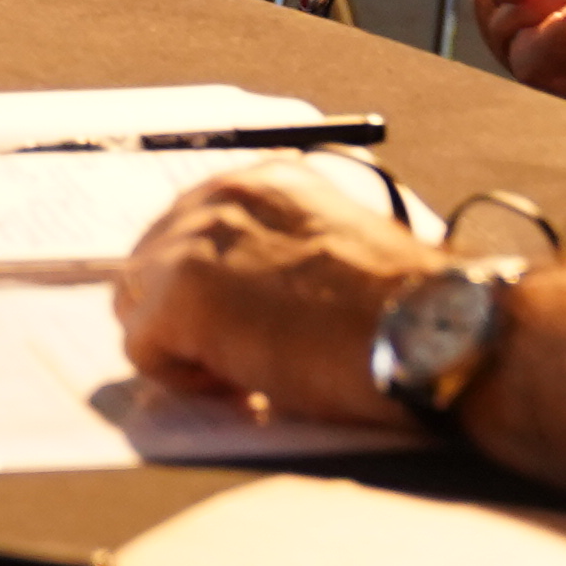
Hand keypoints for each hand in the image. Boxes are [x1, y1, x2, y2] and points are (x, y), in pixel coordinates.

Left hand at [113, 166, 444, 428]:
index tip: (245, 326)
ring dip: (181, 349)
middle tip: (242, 359)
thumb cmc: (399, 310)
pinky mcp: (180, 296)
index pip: (182, 231)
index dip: (205, 291)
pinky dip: (183, 380)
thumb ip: (272, 254)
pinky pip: (142, 350)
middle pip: (145, 266)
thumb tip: (231, 293)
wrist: (429, 331)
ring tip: (248, 371)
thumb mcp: (330, 251)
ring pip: (136, 308)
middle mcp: (217, 197)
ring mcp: (192, 243)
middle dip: (180, 320)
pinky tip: (244, 383)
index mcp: (259, 181)